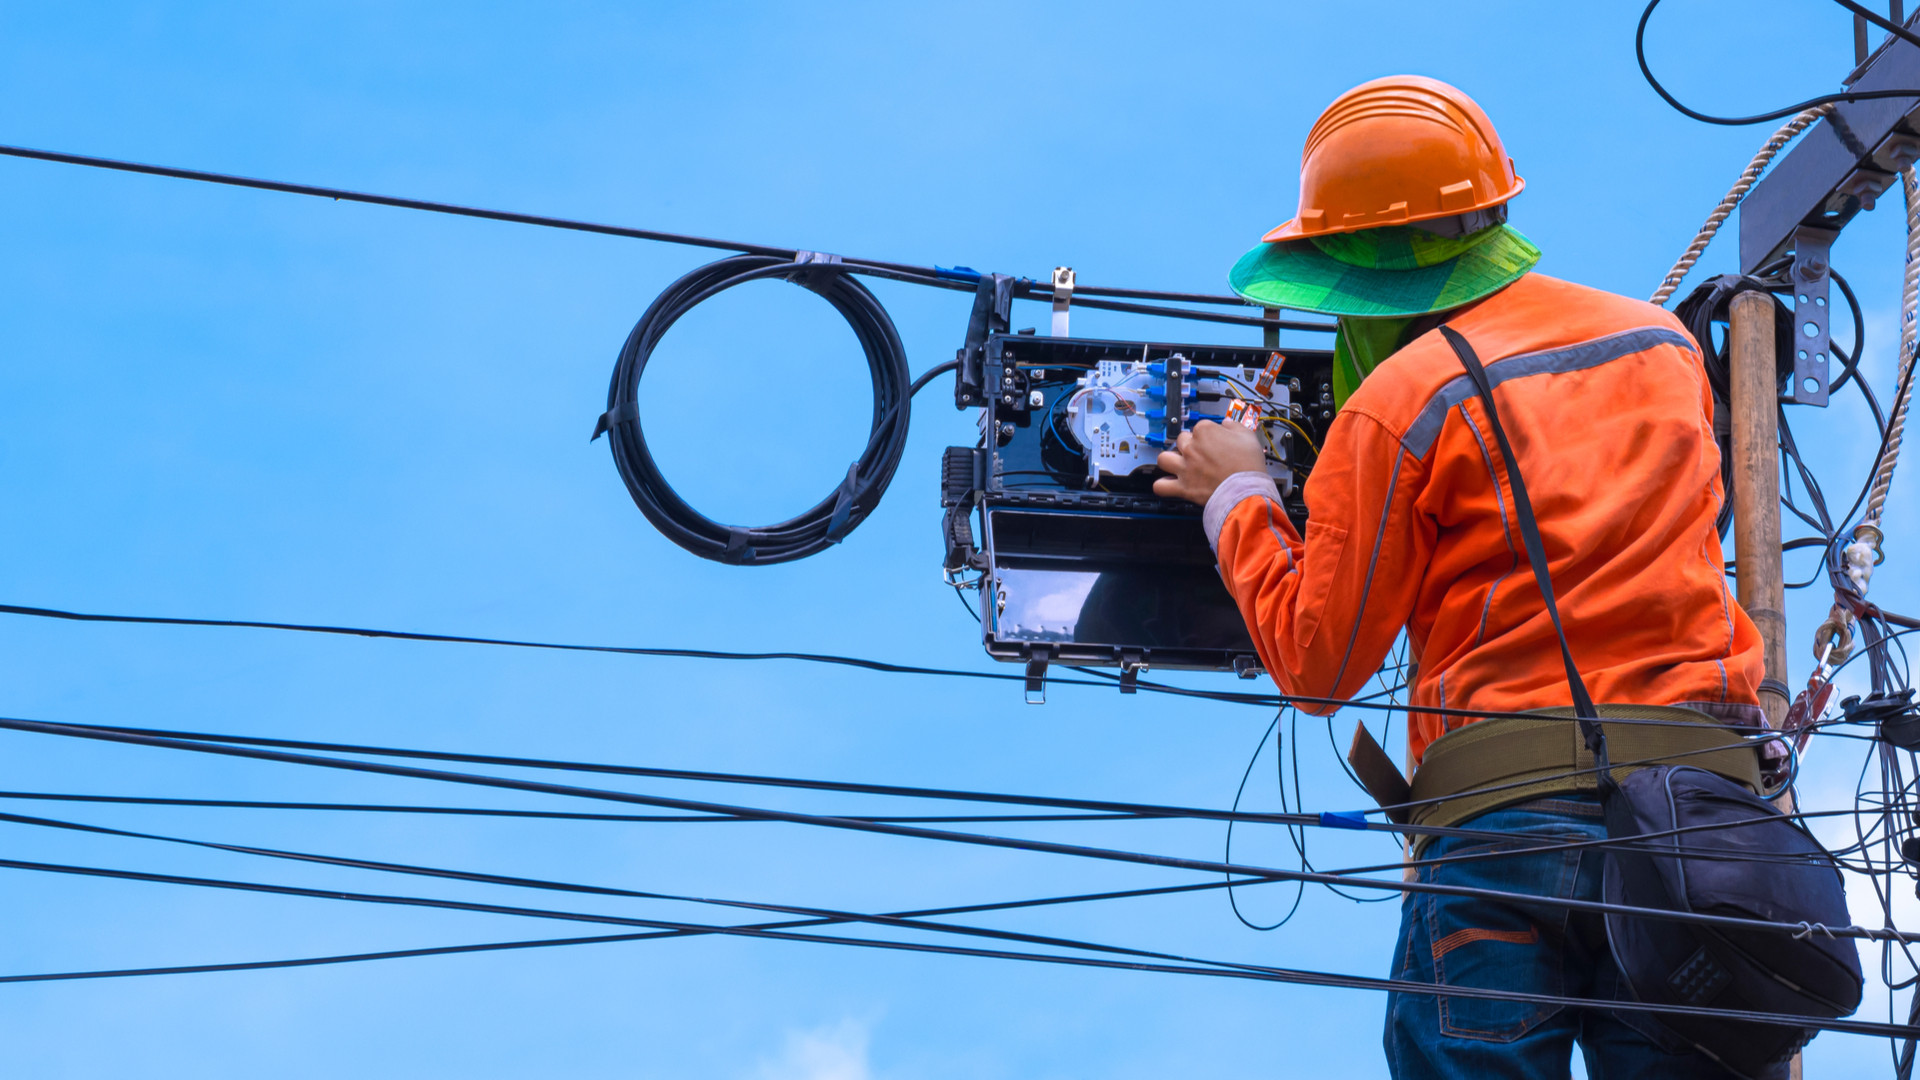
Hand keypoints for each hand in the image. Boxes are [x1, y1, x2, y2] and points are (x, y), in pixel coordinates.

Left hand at [1152, 420, 1267, 505]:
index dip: (1209, 435)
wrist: (1247, 492)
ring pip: (1164, 459)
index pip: (1200, 427)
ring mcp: (1185, 467)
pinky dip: (1162, 485)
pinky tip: (1169, 483)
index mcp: (1205, 432)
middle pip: (1181, 440)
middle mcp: (1191, 448)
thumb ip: (1234, 426)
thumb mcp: (1248, 437)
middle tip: (1200, 454)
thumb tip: (1226, 423)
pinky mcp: (1183, 487)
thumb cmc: (1249, 466)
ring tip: (1179, 464)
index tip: (1215, 442)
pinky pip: (1160, 486)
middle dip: (1190, 445)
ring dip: (1170, 460)